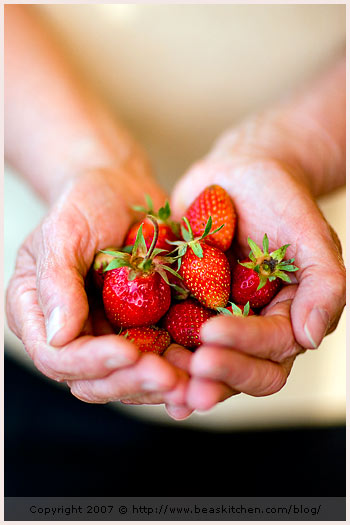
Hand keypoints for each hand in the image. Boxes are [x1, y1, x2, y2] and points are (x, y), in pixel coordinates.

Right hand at [6, 167, 187, 402]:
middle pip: (93, 380)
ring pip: (128, 380)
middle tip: (170, 377)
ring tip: (194, 382)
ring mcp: (105, 335)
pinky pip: (157, 360)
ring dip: (159, 385)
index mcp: (37, 314)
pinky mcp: (139, 331)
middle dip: (131, 381)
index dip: (92, 362)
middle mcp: (70, 333)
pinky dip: (179, 370)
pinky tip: (203, 373)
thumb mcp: (64, 232)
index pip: (57, 357)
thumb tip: (57, 338)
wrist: (121, 190)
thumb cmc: (85, 203)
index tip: (131, 351)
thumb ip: (56, 282)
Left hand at [168, 122, 344, 410]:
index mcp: (287, 317)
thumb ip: (323, 284)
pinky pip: (171, 337)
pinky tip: (136, 361)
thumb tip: (310, 338)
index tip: (212, 333)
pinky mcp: (185, 308)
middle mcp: (253, 328)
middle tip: (189, 370)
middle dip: (218, 375)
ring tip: (156, 372)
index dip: (245, 346)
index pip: (273, 348)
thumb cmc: (281, 199)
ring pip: (205, 364)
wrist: (240, 174)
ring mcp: (217, 320)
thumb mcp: (310, 235)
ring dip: (183, 376)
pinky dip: (156, 353)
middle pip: (242, 371)